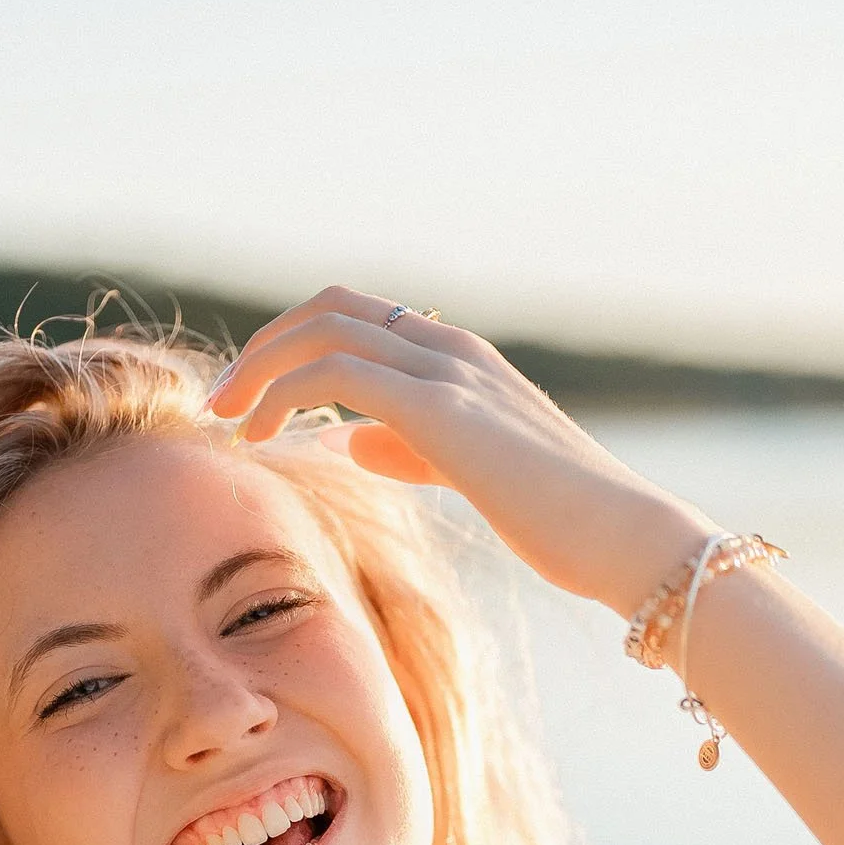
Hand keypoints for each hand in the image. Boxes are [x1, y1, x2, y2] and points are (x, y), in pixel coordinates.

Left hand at [207, 286, 712, 619]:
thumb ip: (411, 449)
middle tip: (221, 401)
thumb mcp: (471, 475)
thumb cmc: (560, 521)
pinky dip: (283, 396)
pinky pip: (336, 373)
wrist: (622, 538)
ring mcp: (448, 370)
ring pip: (325, 330)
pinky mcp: (440, 408)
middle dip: (264, 347)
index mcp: (460, 357)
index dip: (292, 346)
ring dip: (260, 368)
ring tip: (226, 419)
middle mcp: (452, 347)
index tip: (250, 398)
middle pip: (330, 307)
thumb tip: (353, 440)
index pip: (357, 318)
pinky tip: (261, 438)